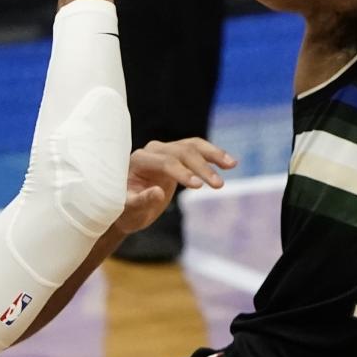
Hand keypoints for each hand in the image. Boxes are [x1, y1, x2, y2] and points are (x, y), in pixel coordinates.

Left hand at [113, 138, 237, 235]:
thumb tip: (158, 192)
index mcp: (138, 161)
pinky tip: (229, 163)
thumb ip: (140, 201)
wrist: (126, 207)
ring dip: (213, 154)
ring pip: (192, 146)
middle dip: (201, 167)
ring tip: (232, 165)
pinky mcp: (176, 155)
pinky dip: (213, 155)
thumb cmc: (124, 211)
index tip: (199, 187)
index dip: (183, 173)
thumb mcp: (129, 211)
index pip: (165, 162)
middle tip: (218, 185)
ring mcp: (164, 150)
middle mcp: (152, 150)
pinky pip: (197, 150)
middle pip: (182, 152)